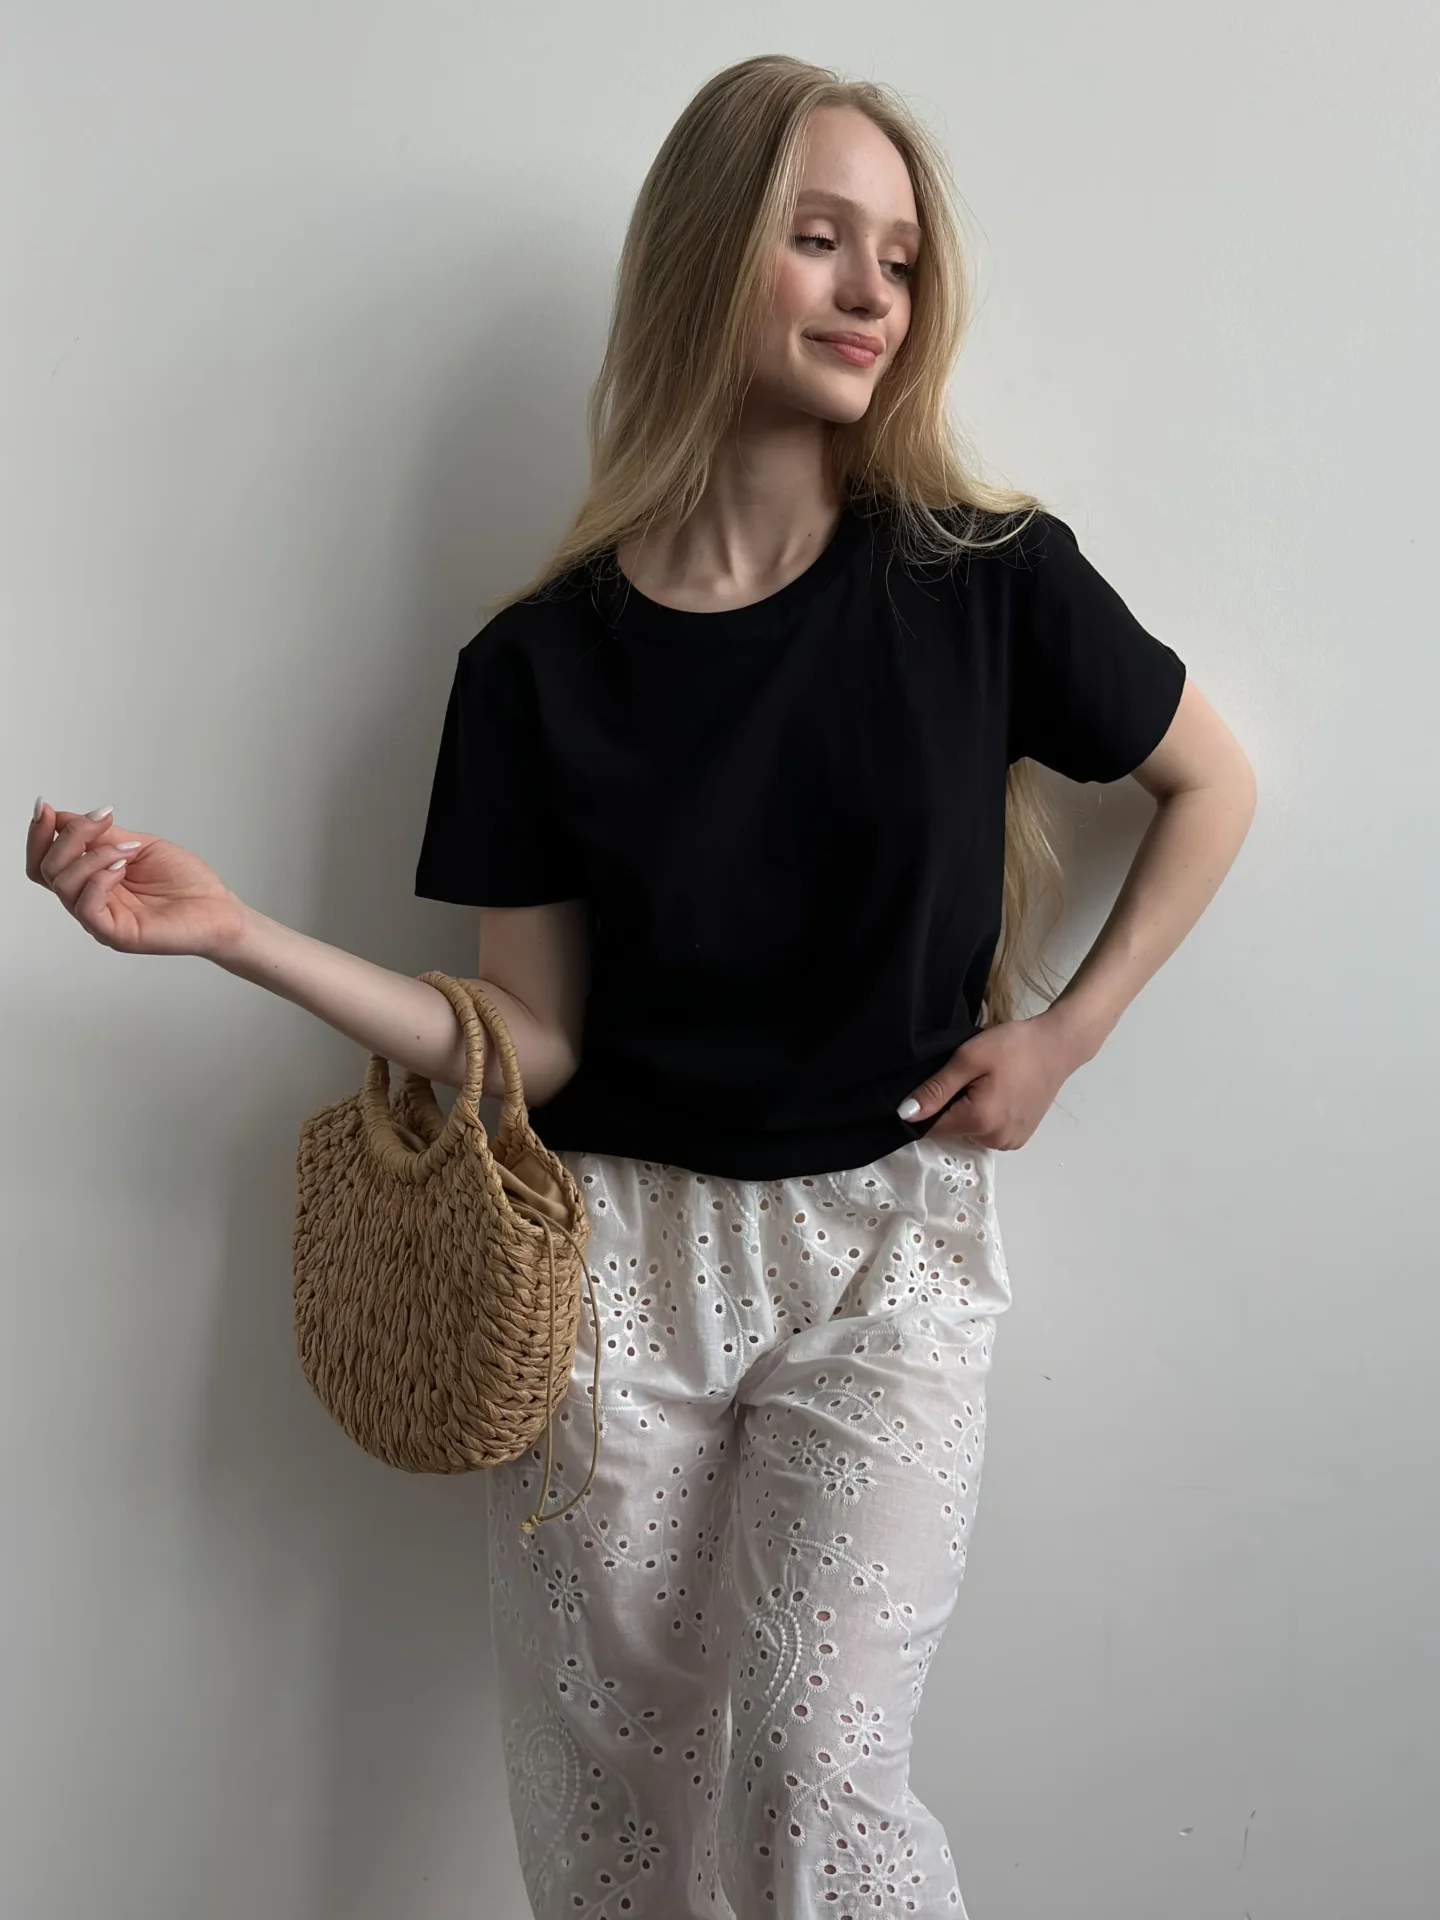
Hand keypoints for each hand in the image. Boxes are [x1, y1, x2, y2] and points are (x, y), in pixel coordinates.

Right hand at [26, 800, 247, 958]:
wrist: (220, 909)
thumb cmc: (187, 882)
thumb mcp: (139, 846)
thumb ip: (102, 835)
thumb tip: (64, 816)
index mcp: (91, 880)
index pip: (45, 861)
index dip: (38, 834)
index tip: (46, 807)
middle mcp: (90, 900)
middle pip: (47, 869)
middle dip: (68, 836)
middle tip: (101, 820)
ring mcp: (100, 920)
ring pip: (64, 884)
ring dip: (91, 856)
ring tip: (126, 850)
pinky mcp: (116, 934)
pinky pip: (86, 907)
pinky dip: (99, 879)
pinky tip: (122, 867)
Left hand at [898, 1010, 1088, 1150]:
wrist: (1058, 1046)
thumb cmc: (1014, 1046)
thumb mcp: (968, 1058)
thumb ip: (936, 1089)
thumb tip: (904, 1114)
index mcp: (979, 1122)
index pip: (931, 1129)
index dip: (923, 1109)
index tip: (931, 1086)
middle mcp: (995, 1141)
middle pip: (951, 1130)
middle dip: (949, 1107)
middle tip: (965, 1077)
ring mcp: (1010, 1142)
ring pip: (969, 1132)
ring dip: (967, 1112)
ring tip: (983, 1083)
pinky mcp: (1019, 1138)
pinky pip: (987, 1132)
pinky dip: (985, 1117)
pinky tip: (996, 1093)